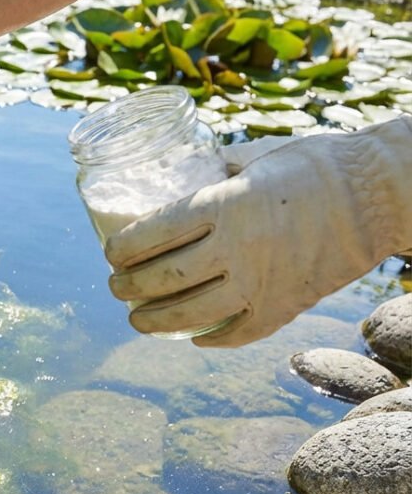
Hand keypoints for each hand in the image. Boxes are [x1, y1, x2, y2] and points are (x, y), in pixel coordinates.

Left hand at [104, 117, 411, 346]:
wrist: (384, 195)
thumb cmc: (319, 164)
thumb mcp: (258, 154)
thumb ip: (219, 167)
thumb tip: (186, 169)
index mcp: (225, 203)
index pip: (152, 232)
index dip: (122, 247)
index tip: (110, 252)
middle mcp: (237, 247)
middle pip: (163, 277)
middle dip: (127, 286)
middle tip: (115, 286)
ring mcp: (261, 282)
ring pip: (190, 314)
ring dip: (153, 321)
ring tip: (136, 319)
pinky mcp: (286, 306)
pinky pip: (238, 333)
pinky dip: (211, 339)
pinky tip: (193, 337)